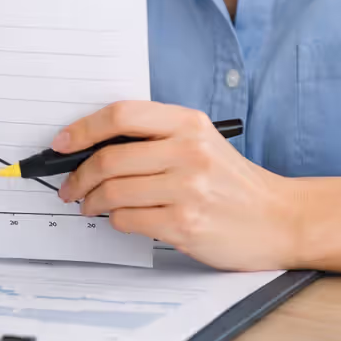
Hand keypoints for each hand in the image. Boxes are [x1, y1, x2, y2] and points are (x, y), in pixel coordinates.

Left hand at [55, 101, 299, 270]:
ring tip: (90, 205)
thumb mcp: (201, 142)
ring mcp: (187, 189)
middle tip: (70, 187)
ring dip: (92, 202)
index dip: (82, 128)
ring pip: (113, 191)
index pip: (121, 115)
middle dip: (78, 175)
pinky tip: (120, 219)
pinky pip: (128, 220)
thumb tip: (92, 146)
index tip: (61, 143)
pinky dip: (115, 221)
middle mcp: (188, 151)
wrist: (279, 218)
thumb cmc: (233, 182)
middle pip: (109, 158)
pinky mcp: (185, 224)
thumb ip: (156, 138)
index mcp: (188, 123)